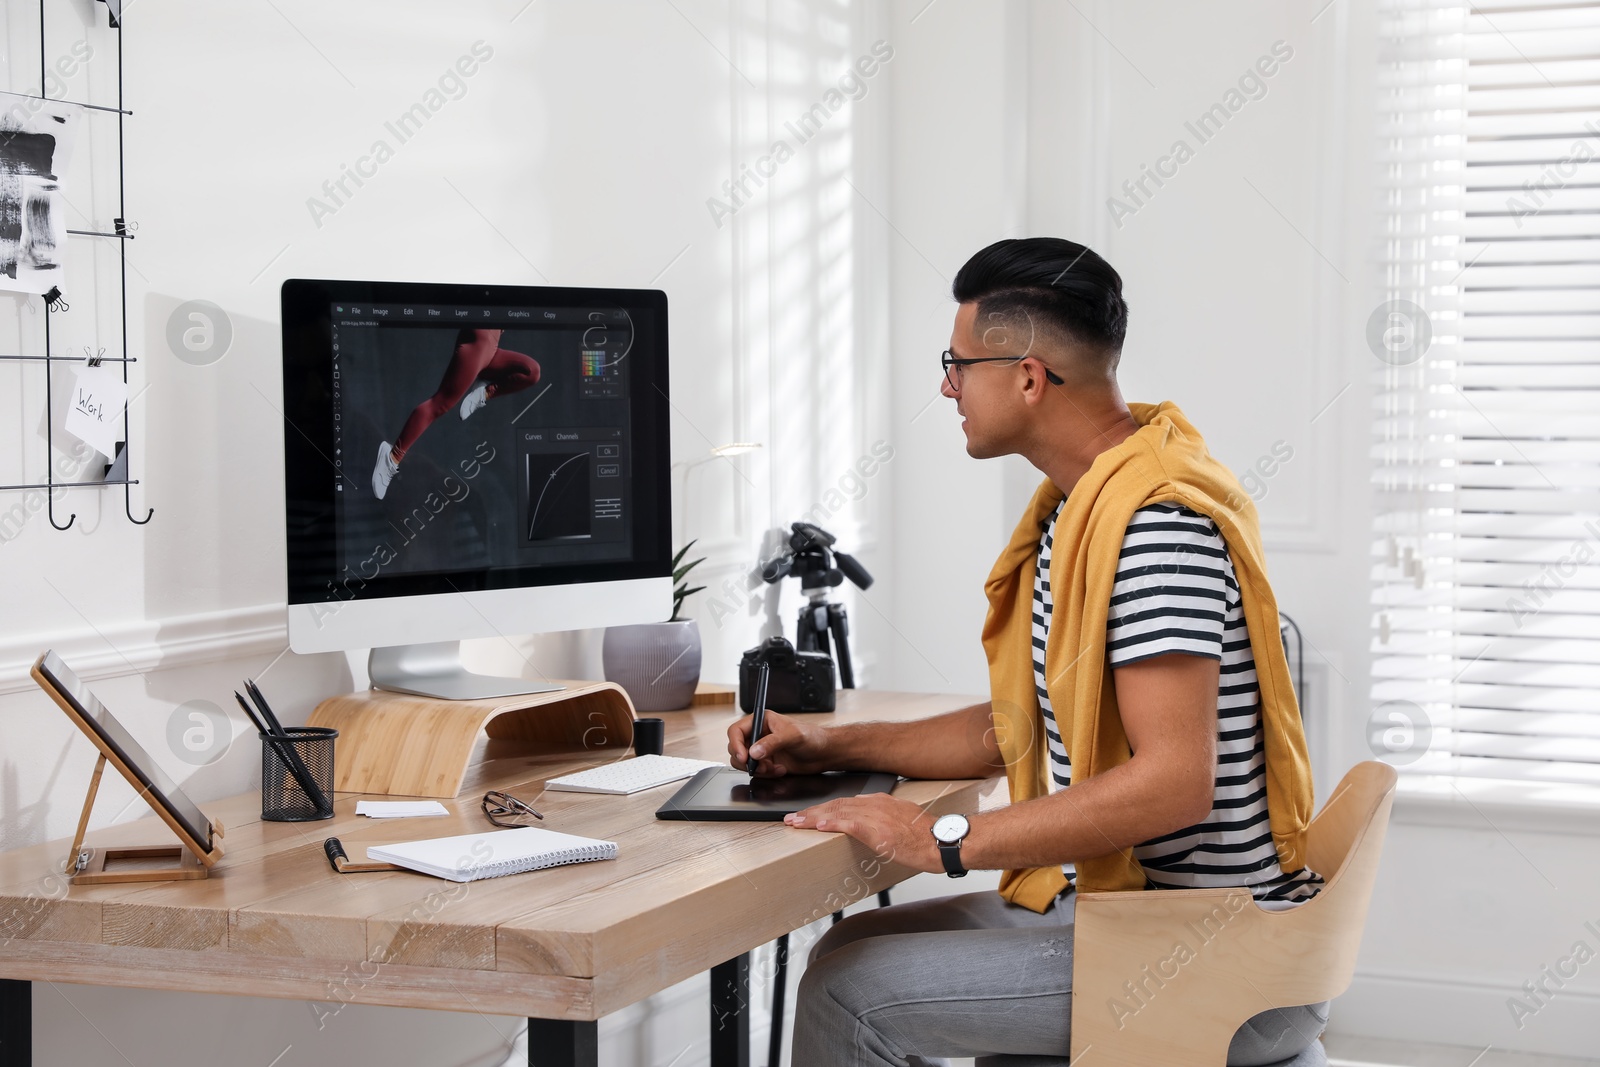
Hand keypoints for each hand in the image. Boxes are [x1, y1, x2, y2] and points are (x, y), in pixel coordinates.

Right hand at [726, 709, 831, 776]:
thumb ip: (772, 742)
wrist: (823, 753)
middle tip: (759, 766)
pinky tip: (779, 770)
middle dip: (746, 760)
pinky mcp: (766, 762)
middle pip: (736, 748)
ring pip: (743, 762)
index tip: (743, 757)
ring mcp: (761, 750)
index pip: (736, 731)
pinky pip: (755, 771)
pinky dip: (765, 774)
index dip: (736, 744)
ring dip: (757, 769)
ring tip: (772, 768)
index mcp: (761, 721)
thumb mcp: (793, 736)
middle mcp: (758, 734)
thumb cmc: (812, 737)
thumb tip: (754, 751)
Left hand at [783, 794, 941, 873]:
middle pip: (836, 805)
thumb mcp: (902, 820)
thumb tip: (867, 821)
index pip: (844, 803)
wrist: (943, 840)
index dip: (823, 809)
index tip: (808, 815)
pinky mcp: (879, 830)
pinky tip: (818, 827)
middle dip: (811, 812)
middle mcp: (875, 805)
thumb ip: (883, 817)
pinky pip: (849, 825)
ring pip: (837, 813)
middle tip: (792, 818)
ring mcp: (876, 816)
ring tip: (796, 823)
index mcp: (879, 802)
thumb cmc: (927, 835)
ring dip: (813, 818)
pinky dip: (832, 824)